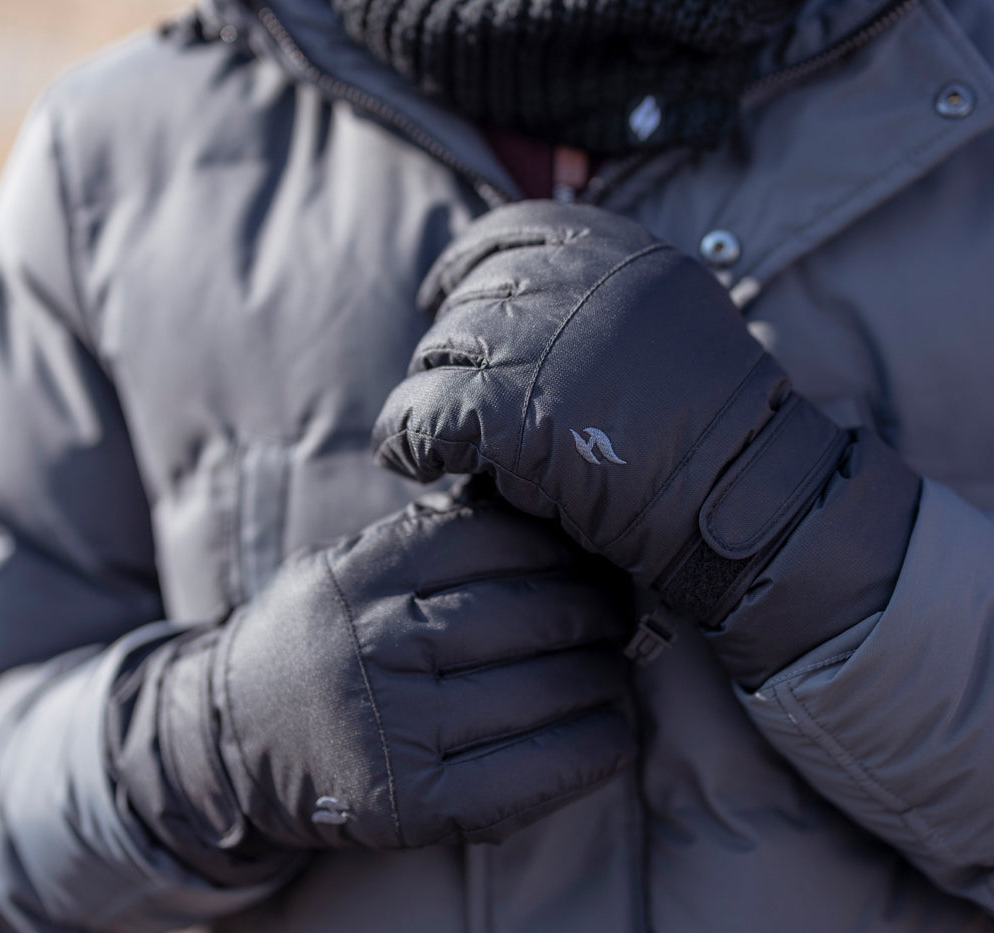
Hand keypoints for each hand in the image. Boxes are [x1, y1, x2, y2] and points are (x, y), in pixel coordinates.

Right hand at [115, 486, 634, 867]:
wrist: (231, 740)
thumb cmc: (320, 638)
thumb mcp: (351, 563)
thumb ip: (431, 536)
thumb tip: (542, 507)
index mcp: (365, 571)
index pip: (500, 538)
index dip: (563, 546)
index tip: (590, 555)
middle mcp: (376, 642)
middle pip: (536, 613)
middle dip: (599, 611)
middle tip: (617, 613)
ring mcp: (393, 727)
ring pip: (547, 690)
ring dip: (605, 677)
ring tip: (614, 667)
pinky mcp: (410, 803)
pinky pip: (533, 773)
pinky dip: (592, 750)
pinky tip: (611, 731)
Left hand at [372, 202, 851, 624]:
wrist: (740, 491)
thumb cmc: (717, 420)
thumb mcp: (672, 316)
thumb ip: (603, 294)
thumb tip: (522, 291)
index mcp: (615, 250)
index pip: (511, 229)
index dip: (463, 262)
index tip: (439, 292)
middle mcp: (570, 283)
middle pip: (468, 300)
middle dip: (453, 347)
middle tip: (454, 389)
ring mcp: (536, 343)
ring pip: (436, 354)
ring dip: (429, 392)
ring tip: (435, 433)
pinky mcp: (506, 411)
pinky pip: (418, 415)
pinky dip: (405, 439)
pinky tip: (413, 460)